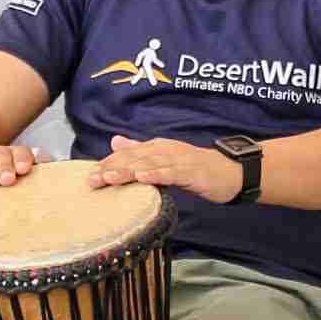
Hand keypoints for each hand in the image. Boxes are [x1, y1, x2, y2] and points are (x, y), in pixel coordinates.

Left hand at [89, 138, 241, 203]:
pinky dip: (157, 175)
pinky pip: (172, 173)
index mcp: (156, 148)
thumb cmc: (196, 169)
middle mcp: (165, 150)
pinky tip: (143, 178)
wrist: (231, 173)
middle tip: (91, 179)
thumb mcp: (165, 159)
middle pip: (134, 158)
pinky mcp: (192, 172)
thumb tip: (115, 141)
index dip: (108, 163)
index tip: (89, 175)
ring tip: (109, 178)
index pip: (127, 155)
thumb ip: (140, 150)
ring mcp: (179, 160)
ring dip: (128, 170)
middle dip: (112, 168)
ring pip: (149, 165)